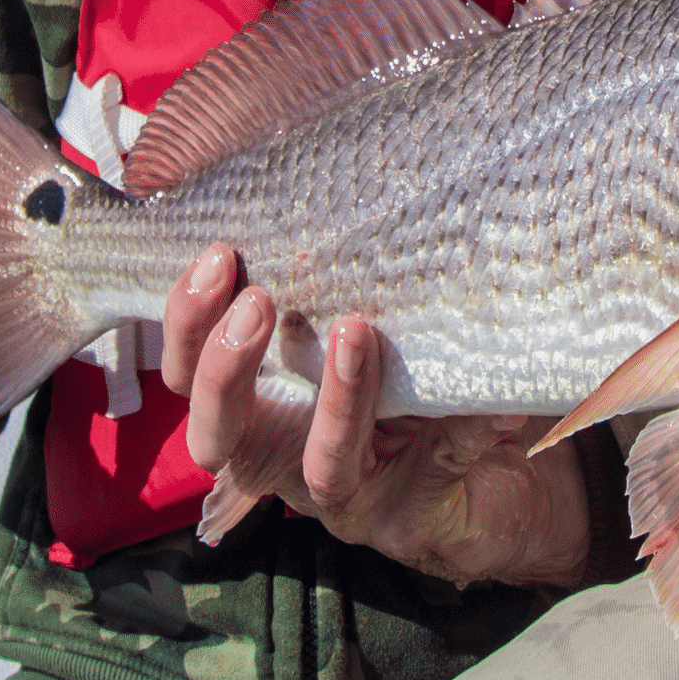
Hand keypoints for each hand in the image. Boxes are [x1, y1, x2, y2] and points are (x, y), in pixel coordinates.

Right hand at [160, 243, 592, 586]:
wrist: (491, 468)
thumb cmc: (410, 375)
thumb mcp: (369, 315)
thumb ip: (344, 270)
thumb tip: (337, 159)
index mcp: (257, 405)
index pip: (189, 372)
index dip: (187, 320)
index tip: (218, 252)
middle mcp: (283, 458)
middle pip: (216, 433)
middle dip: (226, 366)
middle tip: (258, 299)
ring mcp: (343, 498)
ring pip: (319, 465)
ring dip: (335, 399)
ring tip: (355, 332)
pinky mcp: (406, 521)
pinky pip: (430, 470)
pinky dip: (460, 428)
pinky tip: (492, 398)